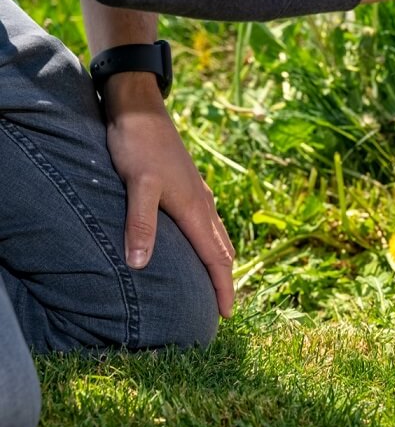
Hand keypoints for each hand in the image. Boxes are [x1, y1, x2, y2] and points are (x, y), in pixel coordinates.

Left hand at [103, 72, 234, 317]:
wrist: (139, 109)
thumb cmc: (138, 146)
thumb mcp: (136, 186)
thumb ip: (140, 224)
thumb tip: (140, 265)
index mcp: (195, 209)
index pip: (216, 258)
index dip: (222, 288)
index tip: (227, 316)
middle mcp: (202, 204)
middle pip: (223, 250)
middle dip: (225, 280)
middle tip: (222, 307)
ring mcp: (197, 193)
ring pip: (217, 235)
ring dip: (220, 260)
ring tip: (217, 280)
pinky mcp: (188, 185)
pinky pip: (208, 222)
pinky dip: (210, 240)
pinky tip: (198, 240)